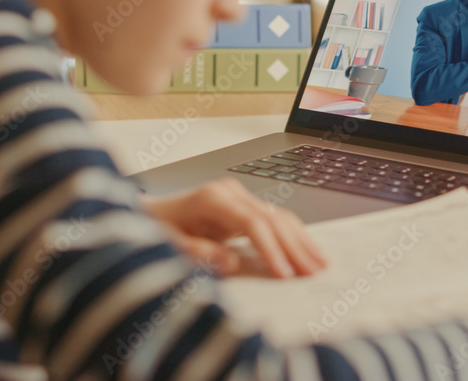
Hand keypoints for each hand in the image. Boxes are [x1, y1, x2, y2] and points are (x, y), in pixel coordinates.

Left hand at [140, 177, 326, 277]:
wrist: (147, 215)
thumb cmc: (152, 229)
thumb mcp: (165, 244)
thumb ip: (195, 252)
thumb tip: (230, 262)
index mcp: (212, 198)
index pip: (253, 223)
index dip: (272, 250)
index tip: (284, 275)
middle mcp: (230, 193)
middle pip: (273, 218)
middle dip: (295, 248)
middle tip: (314, 272)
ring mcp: (239, 197)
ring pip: (280, 217)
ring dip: (301, 242)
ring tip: (320, 264)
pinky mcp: (244, 206)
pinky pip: (275, 220)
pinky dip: (294, 236)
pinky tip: (308, 250)